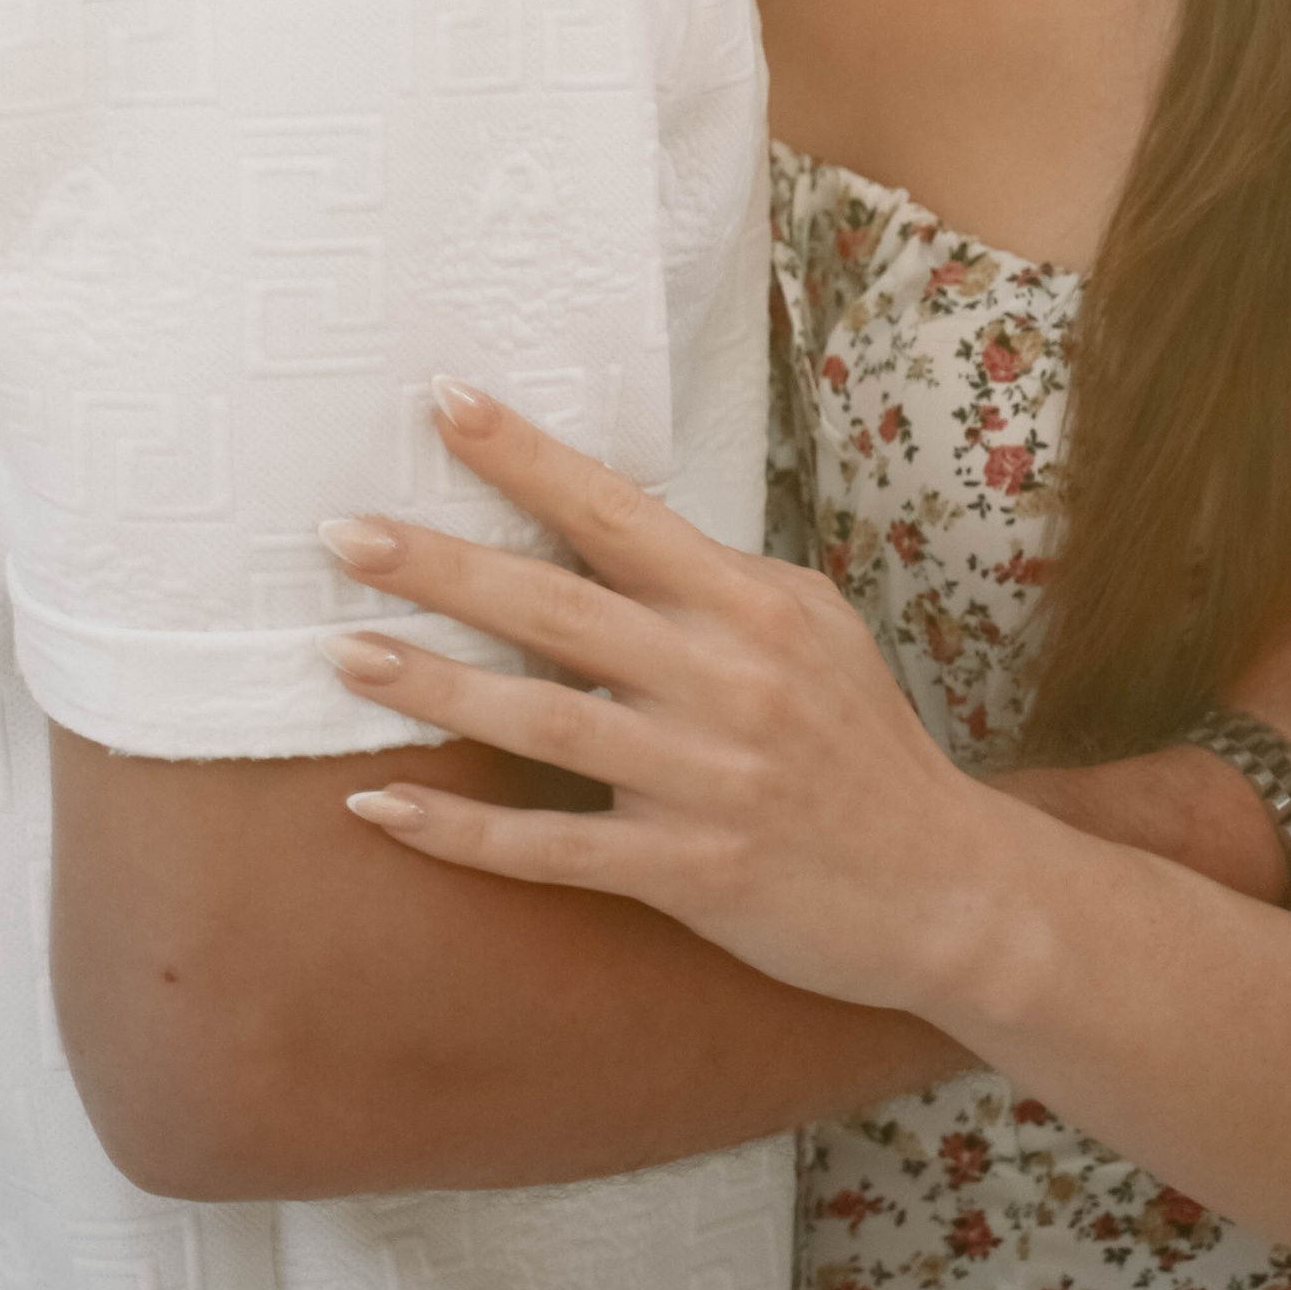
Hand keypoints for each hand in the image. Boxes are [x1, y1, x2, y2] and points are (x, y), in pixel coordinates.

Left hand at [319, 382, 1009, 1011]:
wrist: (946, 888)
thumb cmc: (862, 742)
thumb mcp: (810, 626)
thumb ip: (710, 582)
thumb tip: (602, 528)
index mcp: (748, 604)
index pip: (617, 513)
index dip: (527, 456)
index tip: (443, 401)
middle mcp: (723, 680)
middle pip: (558, 610)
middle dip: (444, 566)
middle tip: (343, 532)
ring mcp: (705, 780)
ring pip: (543, 723)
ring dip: (434, 686)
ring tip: (344, 652)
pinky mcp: (690, 873)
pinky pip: (555, 849)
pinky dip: (461, 833)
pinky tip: (381, 807)